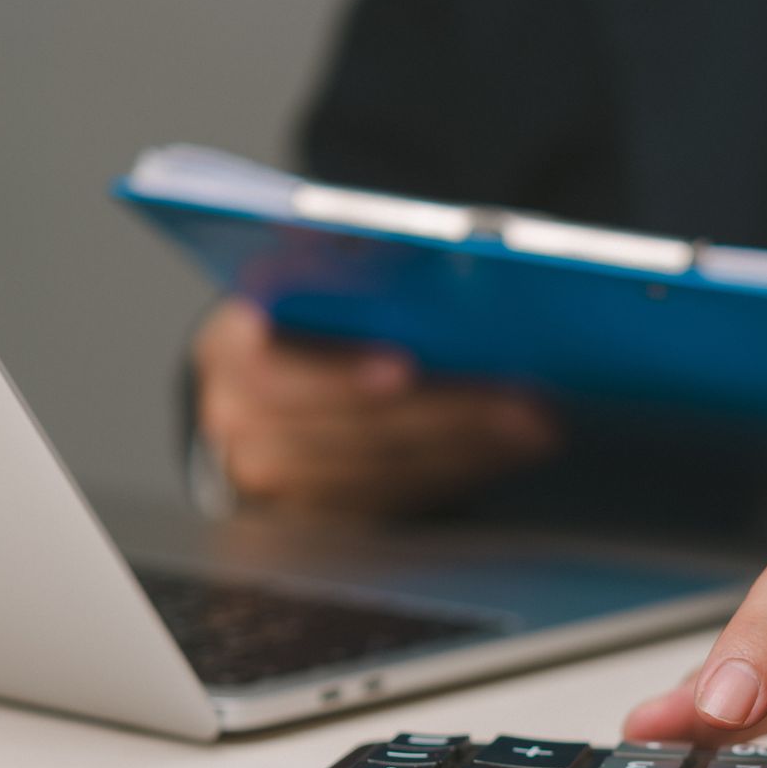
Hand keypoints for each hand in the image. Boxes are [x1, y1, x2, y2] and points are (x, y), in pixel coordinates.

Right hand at [192, 299, 559, 515]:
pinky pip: (399, 500)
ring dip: (470, 448)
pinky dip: (462, 471)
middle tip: (527, 402)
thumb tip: (406, 251)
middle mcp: (237, 422)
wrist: (268, 382)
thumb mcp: (308, 275)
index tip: (405, 369)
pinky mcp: (317, 516)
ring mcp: (273, 481)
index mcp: (228, 347)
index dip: (340, 375)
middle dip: (448, 414)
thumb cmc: (305, 316)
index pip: (273, 371)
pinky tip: (511, 449)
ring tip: (538, 424)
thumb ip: (344, 263)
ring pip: (385, 472)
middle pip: (352, 432)